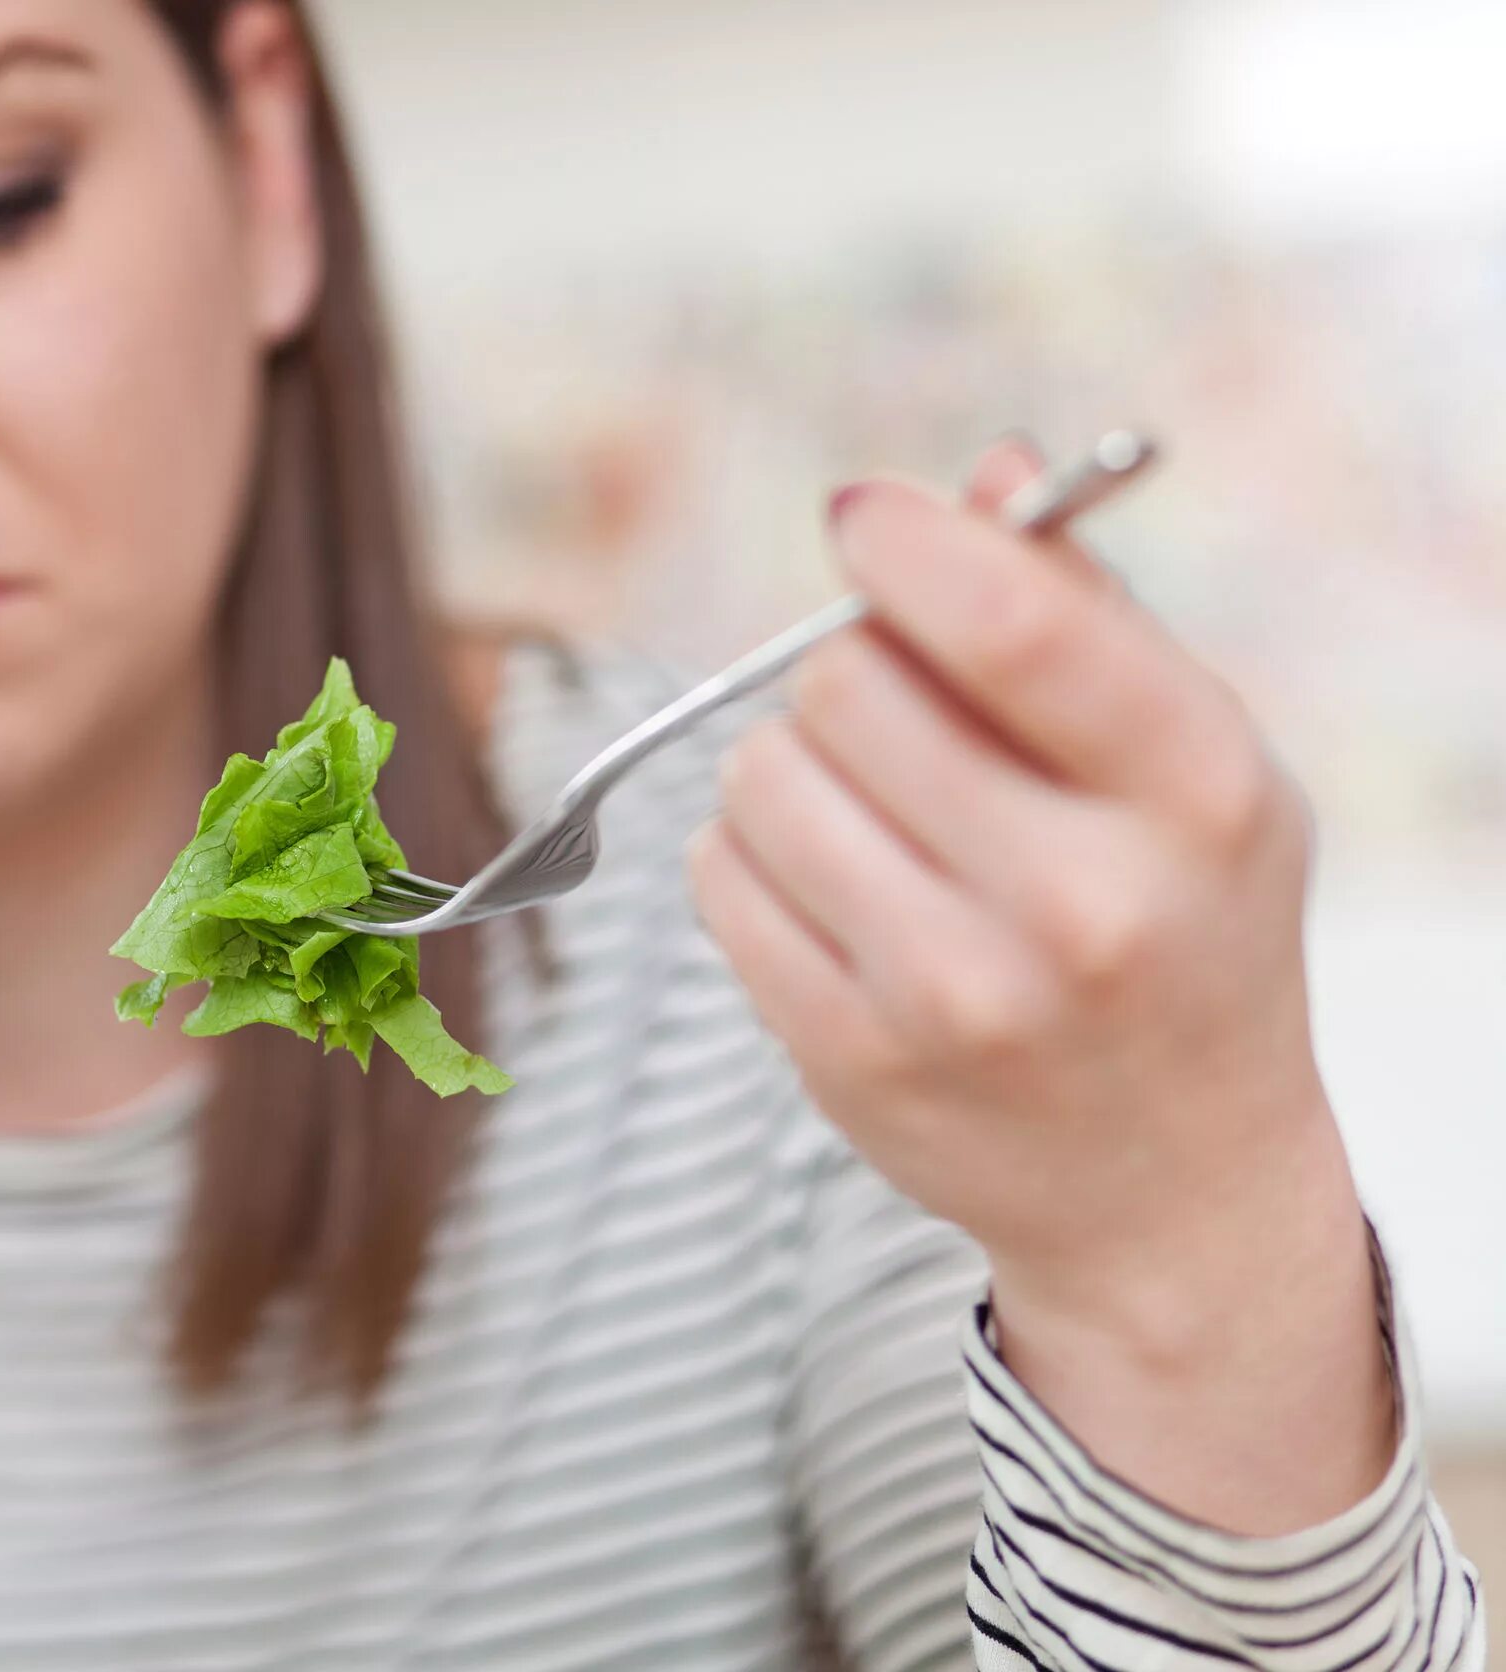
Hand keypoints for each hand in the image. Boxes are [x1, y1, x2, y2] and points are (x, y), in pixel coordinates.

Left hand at [685, 440, 1390, 1528]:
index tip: (864, 521)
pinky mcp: (849, 1059)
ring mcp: (956, 996)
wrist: (1171, 1179)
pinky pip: (718, 878)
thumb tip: (983, 474)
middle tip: (906, 721)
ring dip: (794, 767)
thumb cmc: (1180, 924)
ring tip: (880, 817)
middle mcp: (1083, 904)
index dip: (907, 544)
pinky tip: (840, 892)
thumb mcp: (1189, 763)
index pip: (1009, 622)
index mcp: (1194, 793)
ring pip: (760, 775)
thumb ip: (1085, 610)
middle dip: (856, 671)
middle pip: (846, 683)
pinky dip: (755, 858)